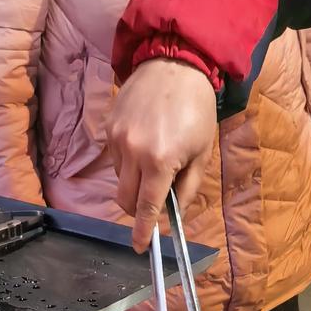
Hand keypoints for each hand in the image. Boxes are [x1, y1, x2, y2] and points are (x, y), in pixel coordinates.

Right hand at [108, 60, 217, 251]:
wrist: (175, 63)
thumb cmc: (196, 110)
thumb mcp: (202, 153)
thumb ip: (187, 188)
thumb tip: (173, 214)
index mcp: (160, 162)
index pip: (147, 208)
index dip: (143, 232)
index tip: (140, 247)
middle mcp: (133, 152)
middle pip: (126, 200)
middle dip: (138, 209)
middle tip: (154, 200)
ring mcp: (117, 139)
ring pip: (119, 180)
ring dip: (134, 182)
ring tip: (154, 159)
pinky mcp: (109, 127)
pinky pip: (114, 158)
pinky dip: (127, 161)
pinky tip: (143, 141)